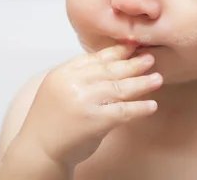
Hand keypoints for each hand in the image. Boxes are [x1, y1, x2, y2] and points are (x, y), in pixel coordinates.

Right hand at [16, 45, 161, 167]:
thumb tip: (113, 61)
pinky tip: (152, 106)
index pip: (96, 58)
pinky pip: (124, 111)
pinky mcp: (95, 121)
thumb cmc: (52, 120)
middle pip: (110, 70)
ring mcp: (85, 101)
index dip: (117, 51)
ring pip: (120, 88)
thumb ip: (82, 75)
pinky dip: (140, 108)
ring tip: (157, 78)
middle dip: (133, 63)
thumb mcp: (60, 88)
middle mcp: (74, 83)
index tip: (133, 46)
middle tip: (150, 58)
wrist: (39, 149)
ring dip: (142, 83)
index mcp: (64, 72)